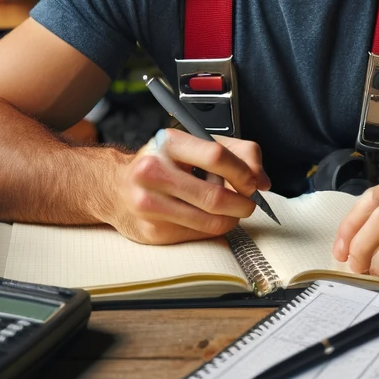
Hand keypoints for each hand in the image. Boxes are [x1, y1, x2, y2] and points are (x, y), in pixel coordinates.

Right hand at [103, 128, 270, 244]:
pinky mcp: (151, 231)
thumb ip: (238, 153)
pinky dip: (212, 229)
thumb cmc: (164, 163)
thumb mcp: (197, 145)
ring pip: (209, 221)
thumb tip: (263, 182)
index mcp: (168, 143)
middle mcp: (153, 171)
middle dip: (243, 203)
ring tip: (232, 211)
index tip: (253, 182)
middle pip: (215, 195)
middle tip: (249, 203)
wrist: (115, 187)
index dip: (243, 172)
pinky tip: (207, 218)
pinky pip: (197, 235)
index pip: (217, 156)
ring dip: (231, 219)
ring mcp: (149, 204)